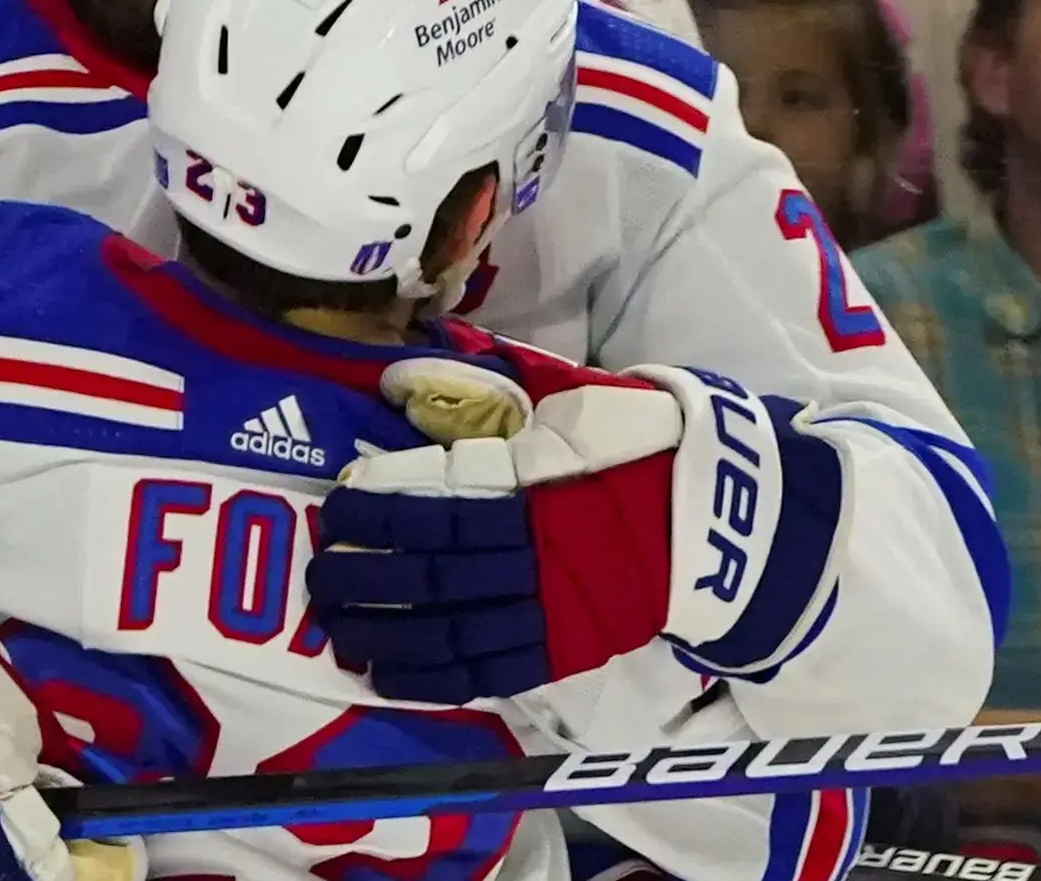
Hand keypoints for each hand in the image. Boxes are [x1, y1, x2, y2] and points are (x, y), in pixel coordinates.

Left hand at [304, 360, 683, 702]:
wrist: (724, 517)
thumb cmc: (642, 444)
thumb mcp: (578, 396)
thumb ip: (501, 377)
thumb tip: (416, 360)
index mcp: (534, 487)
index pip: (436, 505)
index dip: (378, 511)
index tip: (335, 508)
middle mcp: (534, 555)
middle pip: (428, 576)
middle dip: (362, 578)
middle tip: (316, 574)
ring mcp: (549, 611)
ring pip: (447, 632)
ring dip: (383, 633)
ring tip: (335, 628)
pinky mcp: (564, 651)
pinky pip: (486, 674)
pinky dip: (431, 680)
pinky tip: (384, 676)